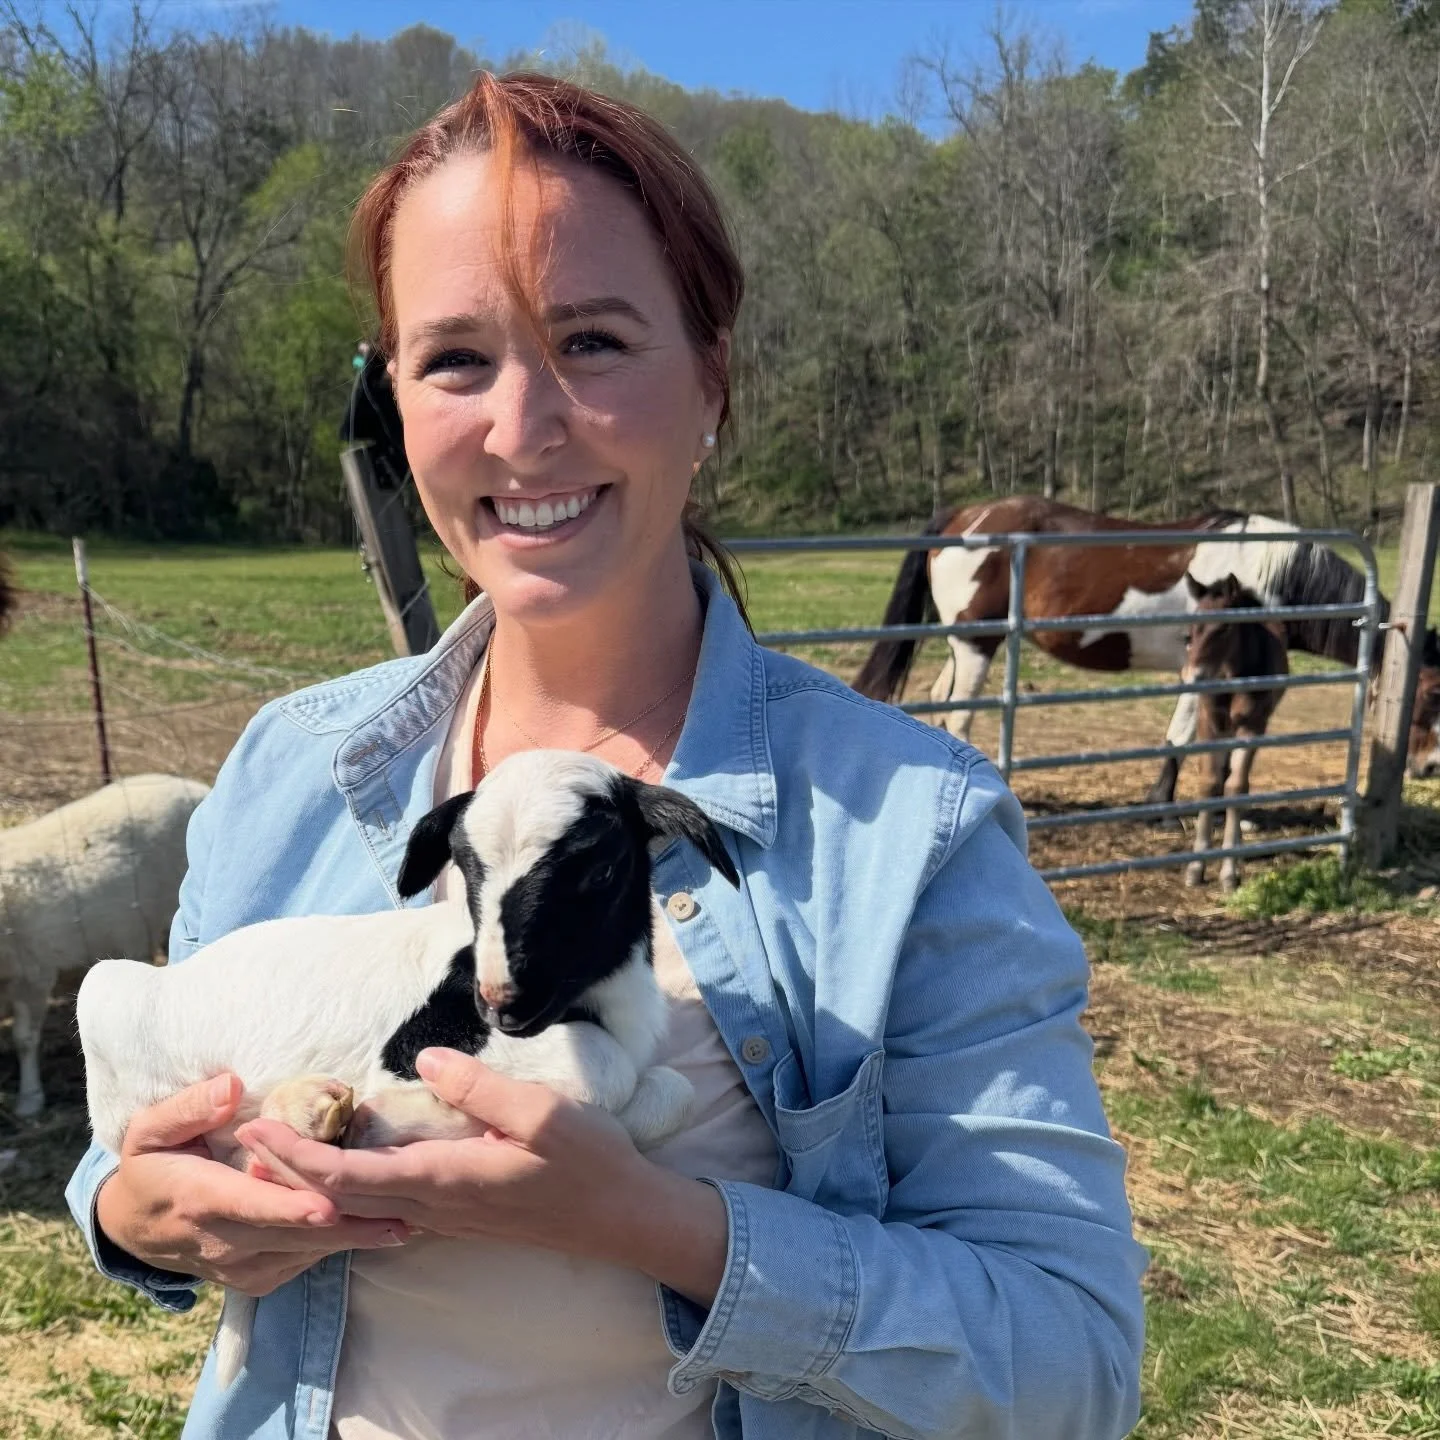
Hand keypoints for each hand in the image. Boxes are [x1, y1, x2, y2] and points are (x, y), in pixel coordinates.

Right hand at [95, 1074, 409, 1297]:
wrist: (132, 1228)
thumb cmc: (151, 1164)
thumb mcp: (149, 1129)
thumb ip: (188, 1109)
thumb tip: (232, 1087)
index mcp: (201, 1200)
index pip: (254, 1206)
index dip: (292, 1208)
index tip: (330, 1206)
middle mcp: (224, 1243)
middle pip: (294, 1234)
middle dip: (350, 1225)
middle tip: (405, 1214)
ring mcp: (242, 1268)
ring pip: (306, 1251)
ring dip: (354, 1237)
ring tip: (408, 1217)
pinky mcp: (257, 1278)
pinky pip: (303, 1261)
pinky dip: (337, 1244)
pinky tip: (379, 1226)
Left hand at [235, 1048, 729, 1305]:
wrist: (621, 1216)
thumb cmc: (586, 1161)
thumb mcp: (540, 1111)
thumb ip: (477, 1087)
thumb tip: (422, 1062)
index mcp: (445, 1179)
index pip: (351, 1178)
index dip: (300, 1159)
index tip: (261, 1131)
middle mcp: (434, 1206)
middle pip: (343, 1198)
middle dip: (290, 1173)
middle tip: (250, 1137)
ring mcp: (446, 1216)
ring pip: (362, 1207)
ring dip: (317, 1182)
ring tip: (285, 1147)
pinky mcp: (459, 1215)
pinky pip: (388, 1207)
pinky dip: (352, 1188)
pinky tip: (350, 1165)